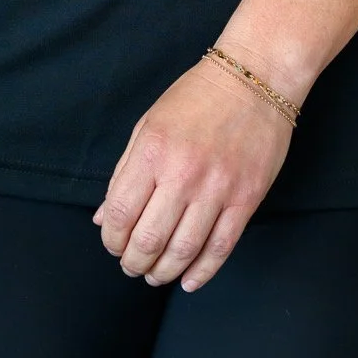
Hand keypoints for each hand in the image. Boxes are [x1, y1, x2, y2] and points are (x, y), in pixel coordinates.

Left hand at [92, 57, 292, 291]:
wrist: (255, 77)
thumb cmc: (197, 97)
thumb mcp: (149, 124)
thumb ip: (124, 173)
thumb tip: (103, 218)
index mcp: (152, 151)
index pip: (120, 213)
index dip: (111, 239)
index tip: (113, 244)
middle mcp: (183, 173)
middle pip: (149, 240)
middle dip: (133, 262)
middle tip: (131, 266)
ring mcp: (217, 188)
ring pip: (183, 250)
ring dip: (163, 272)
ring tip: (155, 275)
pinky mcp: (246, 198)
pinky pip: (221, 247)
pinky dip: (202, 272)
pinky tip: (188, 280)